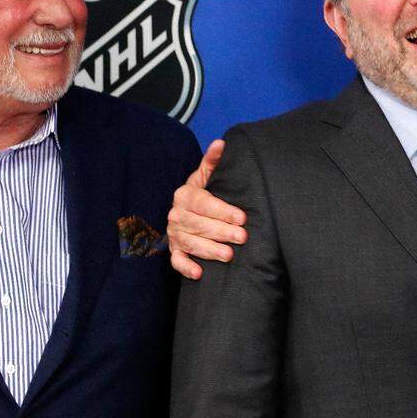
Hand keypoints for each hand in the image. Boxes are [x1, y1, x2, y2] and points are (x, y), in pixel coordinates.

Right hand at [167, 139, 247, 278]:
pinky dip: (186, 267)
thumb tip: (221, 143)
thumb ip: (213, 161)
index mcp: (185, 195)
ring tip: (228, 255)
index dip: (222, 210)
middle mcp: (176, 214)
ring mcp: (174, 233)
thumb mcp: (208, 175)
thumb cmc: (204, 192)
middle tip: (242, 237)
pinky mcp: (174, 249)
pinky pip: (176, 260)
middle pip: (198, 225)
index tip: (241, 217)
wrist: (188, 209)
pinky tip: (199, 273)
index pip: (203, 203)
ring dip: (208, 250)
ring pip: (190, 243)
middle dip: (220, 231)